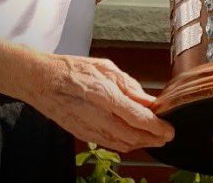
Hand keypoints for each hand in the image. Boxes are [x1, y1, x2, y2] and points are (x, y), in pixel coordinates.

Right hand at [26, 53, 174, 151]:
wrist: (42, 82)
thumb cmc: (74, 69)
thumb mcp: (106, 68)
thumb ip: (129, 86)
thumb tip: (150, 100)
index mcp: (104, 94)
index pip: (137, 117)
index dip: (156, 127)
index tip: (170, 130)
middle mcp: (97, 115)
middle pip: (132, 136)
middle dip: (153, 139)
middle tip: (167, 136)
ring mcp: (88, 129)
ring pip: (121, 144)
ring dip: (140, 144)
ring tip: (155, 139)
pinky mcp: (82, 135)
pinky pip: (109, 144)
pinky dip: (125, 144)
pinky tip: (133, 139)